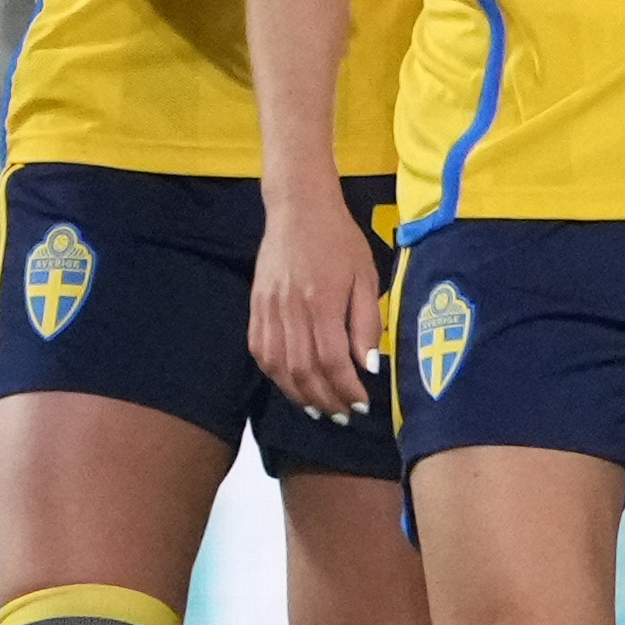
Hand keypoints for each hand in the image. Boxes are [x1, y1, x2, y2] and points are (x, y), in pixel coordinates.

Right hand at [250, 178, 384, 422]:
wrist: (298, 209)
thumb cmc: (339, 240)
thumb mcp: (365, 276)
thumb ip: (367, 322)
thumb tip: (369, 366)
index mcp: (321, 300)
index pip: (331, 360)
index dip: (346, 389)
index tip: (362, 404)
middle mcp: (290, 309)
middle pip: (303, 370)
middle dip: (325, 400)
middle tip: (343, 415)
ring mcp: (268, 309)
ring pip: (278, 367)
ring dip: (299, 395)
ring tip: (320, 410)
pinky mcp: (255, 307)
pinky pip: (260, 352)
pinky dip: (276, 376)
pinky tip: (293, 386)